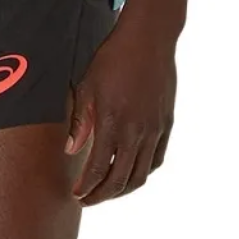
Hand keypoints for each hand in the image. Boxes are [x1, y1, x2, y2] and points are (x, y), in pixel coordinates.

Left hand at [65, 8, 176, 203]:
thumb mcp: (87, 86)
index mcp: (112, 123)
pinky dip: (143, 173)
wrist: (149, 39)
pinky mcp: (166, 125)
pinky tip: (131, 172)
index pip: (98, 170)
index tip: (76, 194)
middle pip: (120, 180)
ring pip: (140, 175)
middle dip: (101, 195)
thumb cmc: (113, 58)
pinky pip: (156, 160)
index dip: (86, 187)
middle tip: (87, 199)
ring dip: (123, 189)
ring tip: (108, 190)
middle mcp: (136, 132)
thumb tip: (72, 150)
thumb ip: (81, 122)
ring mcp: (154, 130)